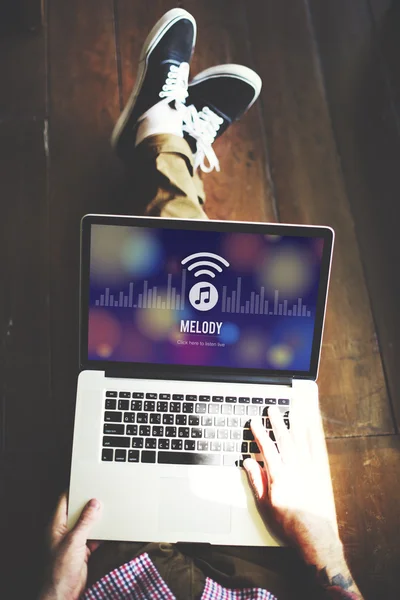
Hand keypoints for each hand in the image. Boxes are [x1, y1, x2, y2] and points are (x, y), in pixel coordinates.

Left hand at [39, 493, 101, 599]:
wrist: (63, 594)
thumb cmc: (60, 570)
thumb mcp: (74, 541)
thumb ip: (85, 522)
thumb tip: (94, 504)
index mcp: (56, 525)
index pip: (63, 501)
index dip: (74, 490)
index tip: (86, 482)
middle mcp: (63, 531)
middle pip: (77, 511)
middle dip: (88, 504)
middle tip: (101, 495)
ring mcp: (73, 541)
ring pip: (86, 524)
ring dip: (96, 519)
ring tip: (107, 510)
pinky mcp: (82, 551)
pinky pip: (93, 536)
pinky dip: (101, 533)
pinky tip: (109, 530)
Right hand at [243, 403, 340, 562]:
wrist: (314, 534)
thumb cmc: (288, 523)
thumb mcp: (265, 505)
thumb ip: (257, 481)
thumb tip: (248, 463)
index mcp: (279, 475)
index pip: (267, 448)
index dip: (259, 433)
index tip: (254, 422)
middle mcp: (295, 467)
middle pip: (284, 439)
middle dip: (277, 422)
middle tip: (272, 410)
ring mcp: (309, 468)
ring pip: (301, 440)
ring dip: (295, 423)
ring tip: (292, 410)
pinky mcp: (320, 472)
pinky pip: (316, 448)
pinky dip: (313, 435)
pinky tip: (310, 427)